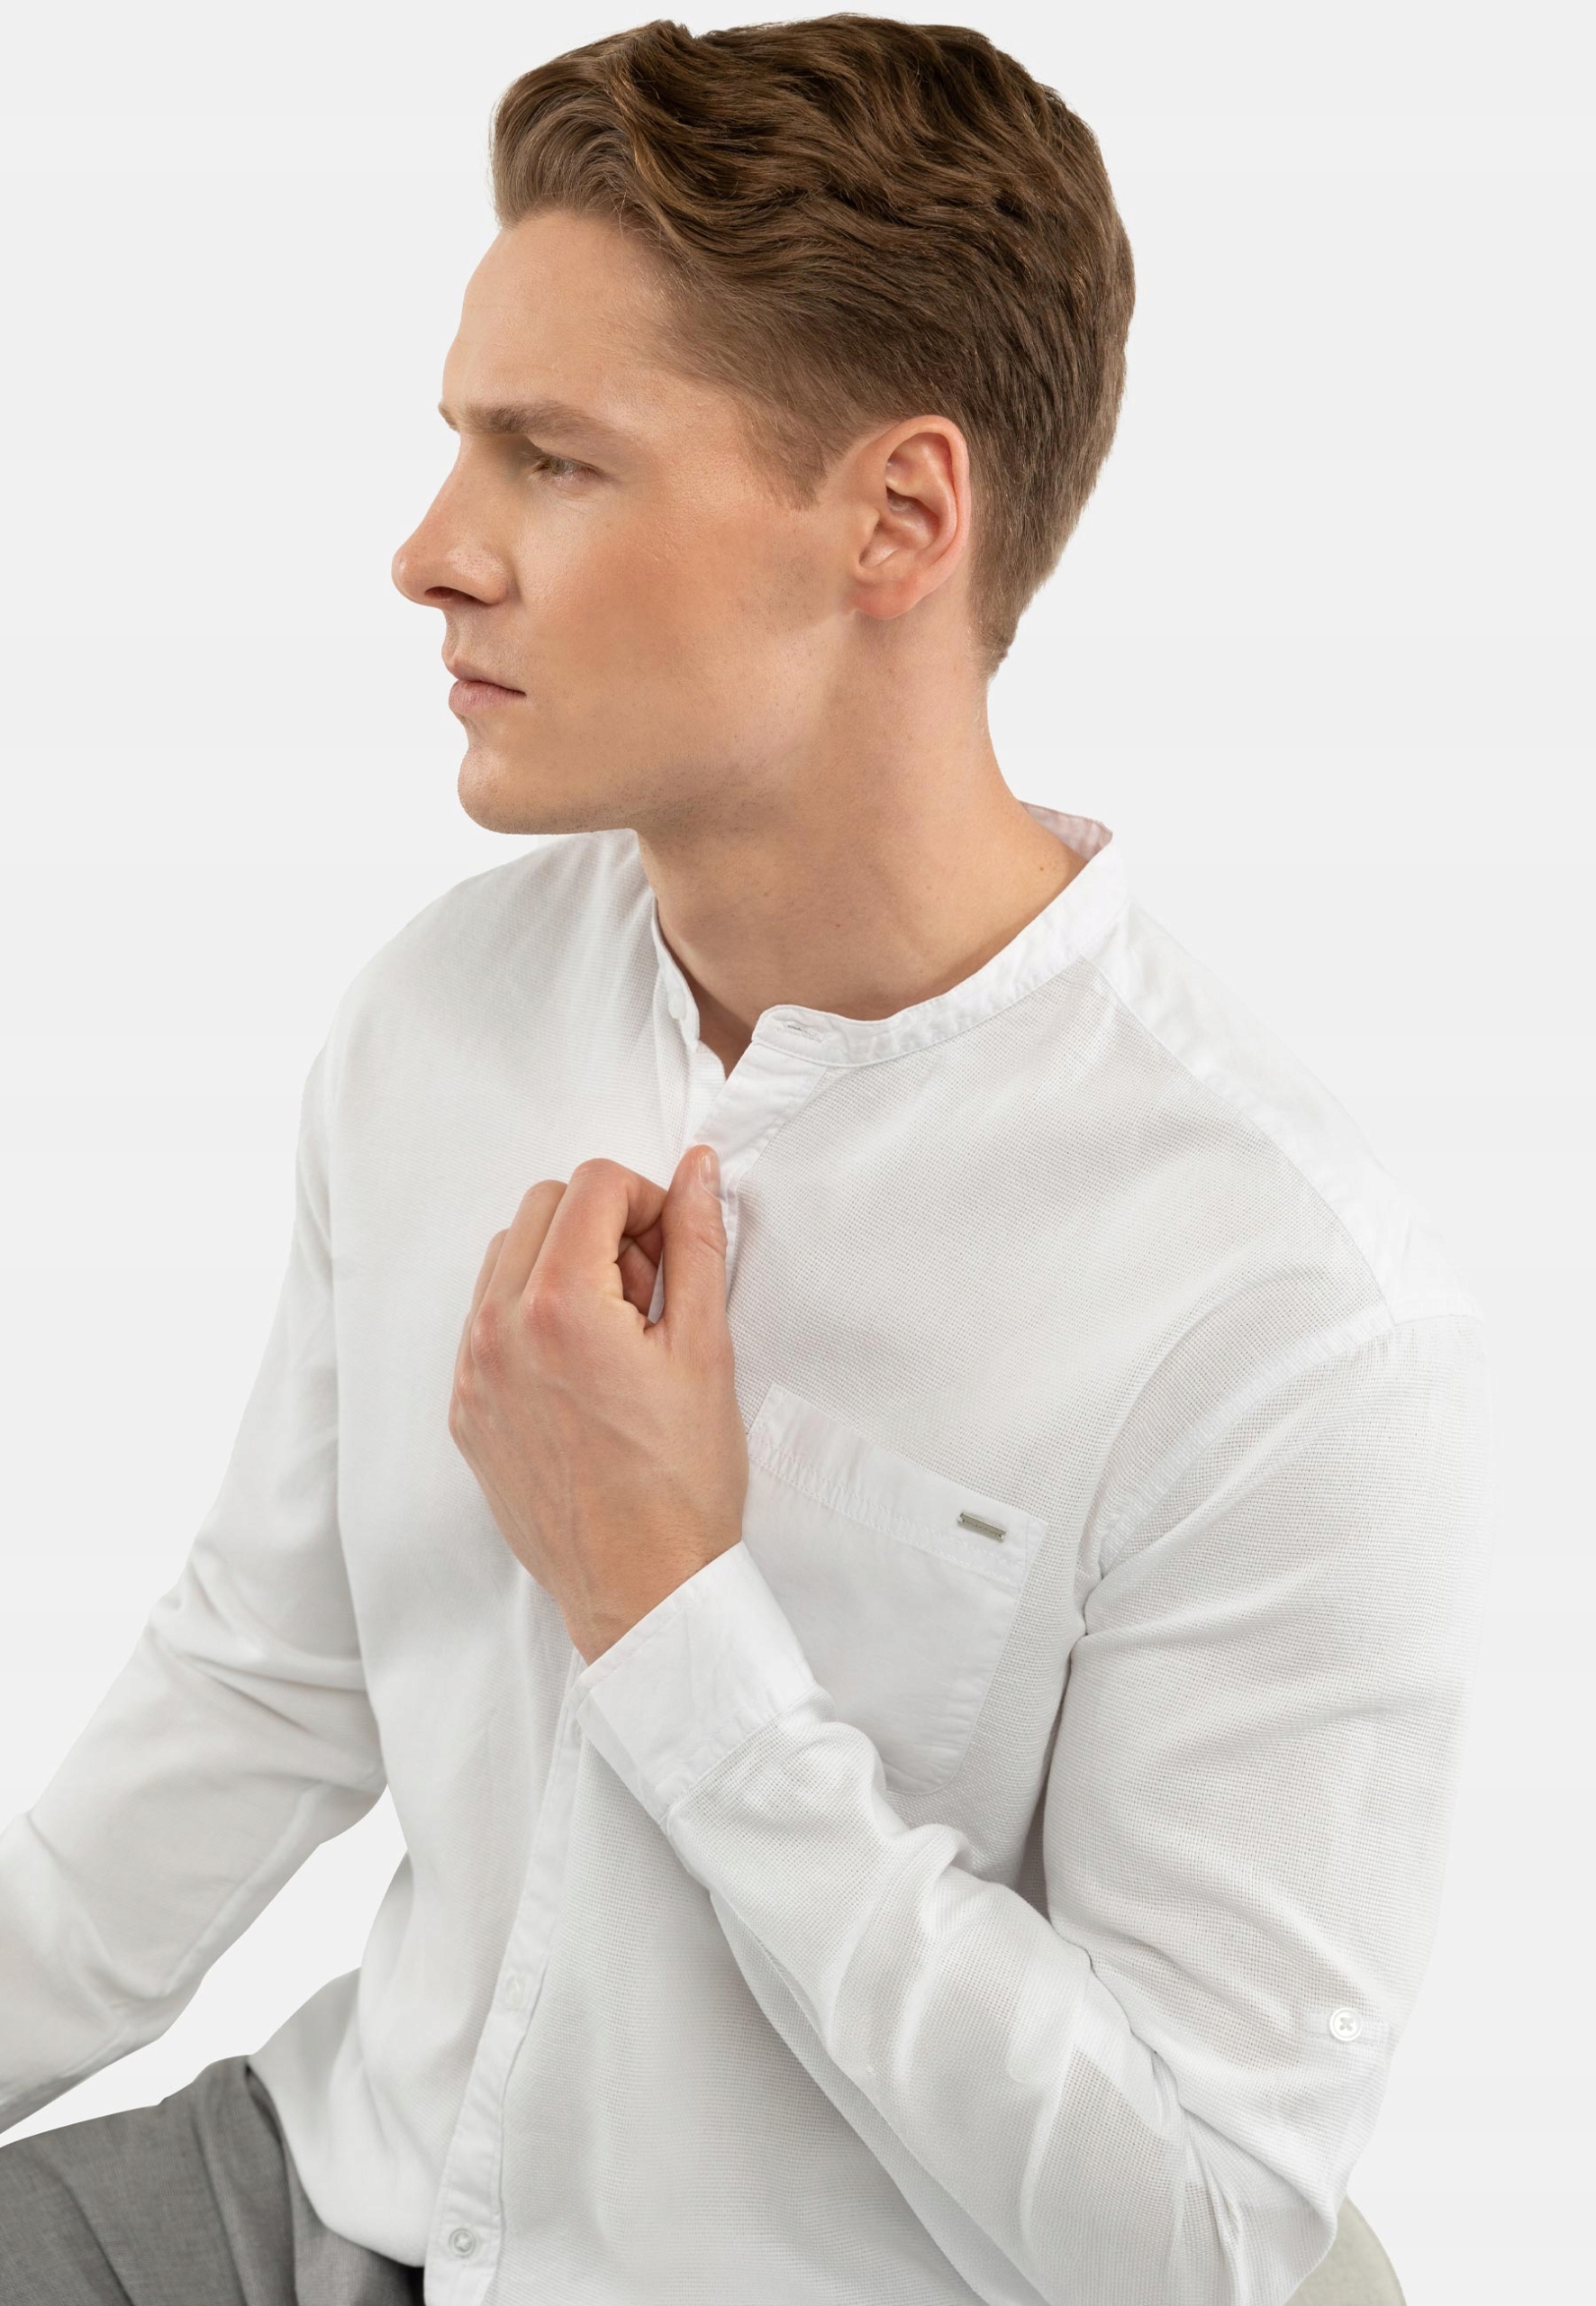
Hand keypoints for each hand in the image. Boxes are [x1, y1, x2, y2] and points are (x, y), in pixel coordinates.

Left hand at [448, 1144, 747, 1663]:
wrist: (640, 1589)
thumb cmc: (682, 1482)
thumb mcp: (705, 1350)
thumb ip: (695, 1245)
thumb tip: (696, 1170)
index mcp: (559, 1306)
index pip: (594, 1185)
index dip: (649, 1200)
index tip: (674, 1247)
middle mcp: (497, 1329)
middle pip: (544, 1206)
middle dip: (604, 1224)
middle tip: (652, 1290)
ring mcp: (472, 1371)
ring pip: (508, 1257)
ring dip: (563, 1264)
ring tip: (618, 1331)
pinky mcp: (466, 1409)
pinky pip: (487, 1321)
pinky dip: (533, 1315)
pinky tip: (585, 1369)